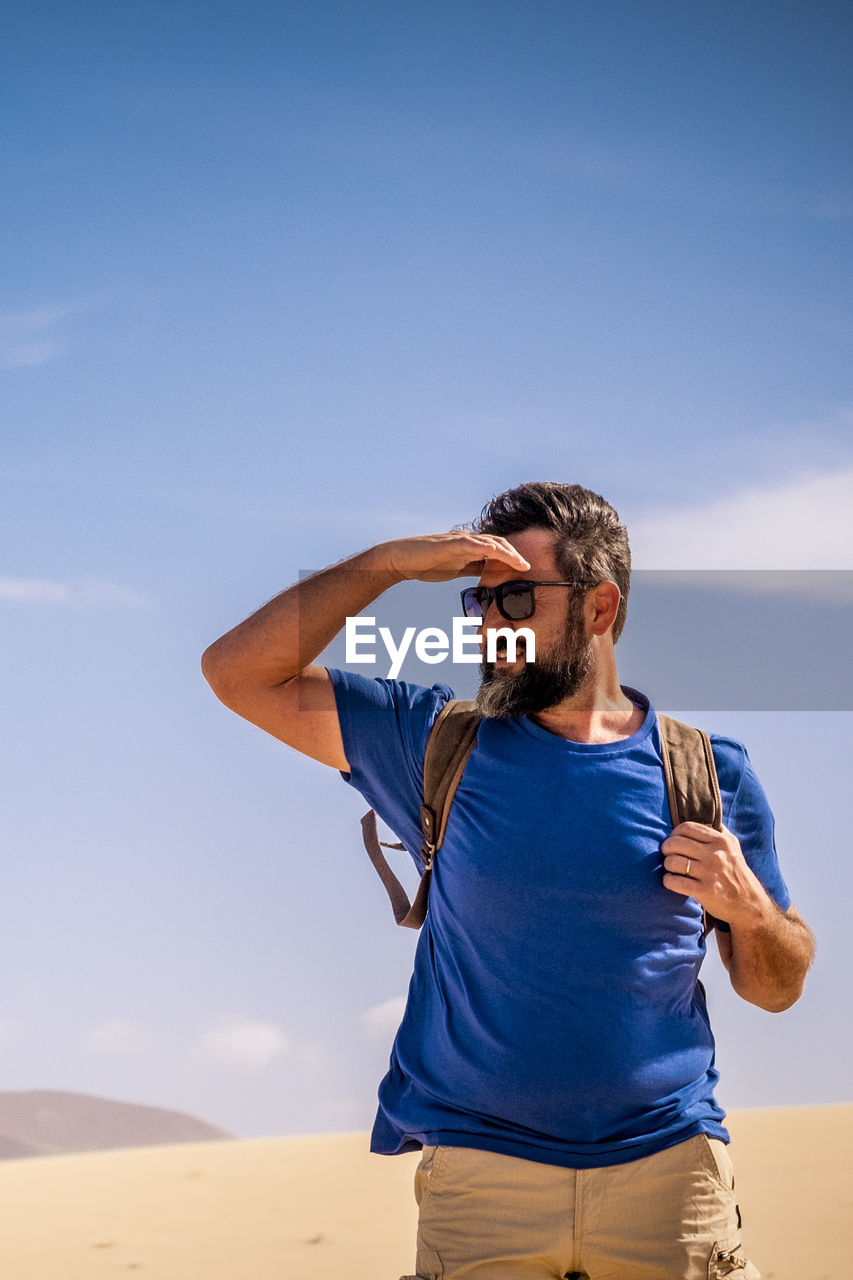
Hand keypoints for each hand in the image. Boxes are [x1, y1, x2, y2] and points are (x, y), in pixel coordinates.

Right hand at [368, 532, 529, 584]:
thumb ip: (471, 568)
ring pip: (489, 542)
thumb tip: (488, 576)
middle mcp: (467, 540)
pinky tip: (496, 552)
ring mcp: (459, 540)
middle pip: (498, 543)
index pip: (497, 550)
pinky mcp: (449, 543)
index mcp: (470, 547)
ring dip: (507, 552)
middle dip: (515, 554)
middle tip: (528, 567)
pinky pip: (471, 543)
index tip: (526, 569)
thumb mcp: (456, 568)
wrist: (401, 560)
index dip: (513, 558)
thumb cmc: (426, 564)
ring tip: (520, 562)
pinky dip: (485, 547)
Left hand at [661, 822, 767, 927]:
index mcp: (721, 841)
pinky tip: (671, 880)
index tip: (674, 840)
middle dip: (667, 848)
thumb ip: (719, 831)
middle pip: (676, 843)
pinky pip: (675, 882)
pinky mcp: (705, 891)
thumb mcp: (733, 847)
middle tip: (668, 854)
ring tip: (671, 868)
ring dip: (667, 865)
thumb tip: (706, 814)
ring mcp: (710, 873)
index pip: (687, 828)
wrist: (749, 903)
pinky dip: (668, 880)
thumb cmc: (737, 872)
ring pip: (673, 861)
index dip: (675, 833)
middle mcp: (715, 855)